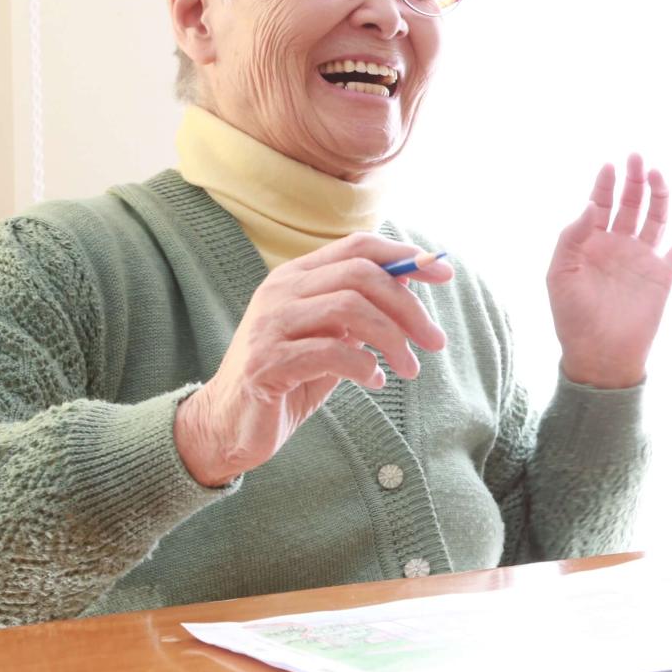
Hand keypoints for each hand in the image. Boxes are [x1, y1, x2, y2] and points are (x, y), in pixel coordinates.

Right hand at [173, 232, 453, 486]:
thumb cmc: (289, 378)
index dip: (404, 256)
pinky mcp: (266, 363)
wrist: (228, 425)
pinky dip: (365, 367)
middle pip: (360, 276)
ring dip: (393, 340)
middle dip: (408, 306)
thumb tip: (411, 282)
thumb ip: (361, 310)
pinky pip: (331, 352)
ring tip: (410, 369)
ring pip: (349, 309)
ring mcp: (269, 325)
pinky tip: (374, 382)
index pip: (357, 247)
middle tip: (435, 341)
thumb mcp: (331, 337)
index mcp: (296, 276)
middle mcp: (280, 291)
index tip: (443, 274)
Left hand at [547, 154, 671, 387]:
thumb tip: (589, 205)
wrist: (600, 356)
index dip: (604, 184)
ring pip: (655, 217)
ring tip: (657, 173)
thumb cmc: (572, 318)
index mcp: (590, 244)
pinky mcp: (663, 274)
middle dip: (632, 180)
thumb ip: (571, 238)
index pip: (599, 204)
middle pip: (629, 203)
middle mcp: (618, 246)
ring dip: (657, 194)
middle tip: (636, 157)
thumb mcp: (559, 275)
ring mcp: (642, 258)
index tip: (609, 165)